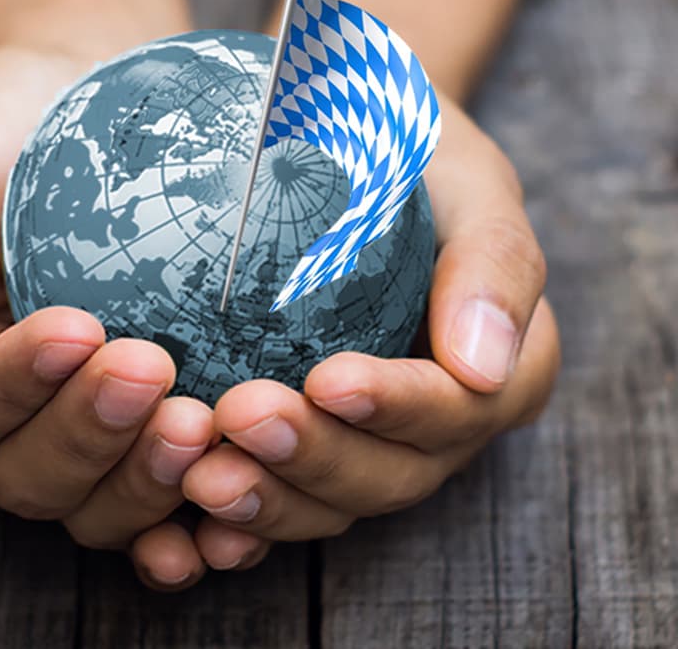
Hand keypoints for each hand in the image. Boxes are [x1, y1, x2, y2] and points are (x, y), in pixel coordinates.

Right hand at [0, 45, 216, 585]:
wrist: (91, 106)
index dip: (14, 385)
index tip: (79, 328)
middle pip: (26, 476)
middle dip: (89, 431)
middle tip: (153, 366)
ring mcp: (71, 450)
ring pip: (94, 509)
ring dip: (146, 480)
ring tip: (202, 424)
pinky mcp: (143, 448)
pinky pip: (163, 510)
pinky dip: (196, 516)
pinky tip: (238, 496)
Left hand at [176, 102, 558, 573]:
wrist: (347, 151)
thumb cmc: (419, 156)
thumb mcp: (472, 178)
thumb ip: (496, 262)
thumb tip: (481, 366)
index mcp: (503, 374)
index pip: (460, 409)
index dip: (398, 408)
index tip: (329, 380)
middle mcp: (439, 432)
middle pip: (390, 476)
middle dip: (314, 459)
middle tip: (238, 419)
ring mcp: (369, 454)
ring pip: (326, 507)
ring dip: (264, 502)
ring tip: (197, 475)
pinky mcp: (302, 463)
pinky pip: (270, 506)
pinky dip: (225, 526)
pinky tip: (174, 517)